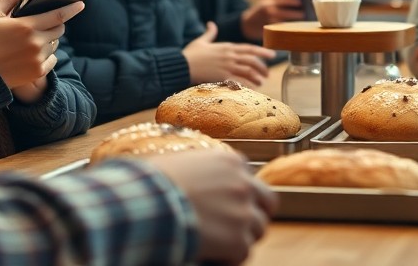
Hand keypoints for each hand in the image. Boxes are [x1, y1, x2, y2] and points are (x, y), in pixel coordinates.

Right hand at [0, 0, 84, 92]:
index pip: (58, 15)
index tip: (81, 4)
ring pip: (55, 45)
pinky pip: (52, 61)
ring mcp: (38, 58)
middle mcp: (36, 42)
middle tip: (44, 24)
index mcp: (27, 26)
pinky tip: (35, 54)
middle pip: (59, 30)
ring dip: (49, 40)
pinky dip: (47, 56)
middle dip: (55, 25)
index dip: (72, 8)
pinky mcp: (37, 72)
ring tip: (33, 40)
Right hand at [142, 149, 276, 264]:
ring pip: (258, 229)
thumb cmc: (154, 182)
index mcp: (232, 162)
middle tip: (241, 224)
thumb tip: (197, 180)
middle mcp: (244, 185)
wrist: (150, 203)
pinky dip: (229, 257)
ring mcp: (244, 213)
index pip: (248, 177)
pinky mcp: (238, 241)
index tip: (226, 202)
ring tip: (220, 242)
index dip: (238, 192)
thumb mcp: (183, 162)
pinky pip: (243, 252)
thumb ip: (202, 169)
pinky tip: (212, 254)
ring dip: (242, 236)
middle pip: (267, 202)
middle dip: (256, 212)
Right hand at [183, 22, 274, 87]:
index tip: (272, 55)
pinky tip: (253, 89)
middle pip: (252, 61)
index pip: (249, 49)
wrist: (182, 65)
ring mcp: (227, 66)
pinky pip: (240, 81)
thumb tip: (211, 23)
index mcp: (227, 46)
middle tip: (267, 74)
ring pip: (248, 71)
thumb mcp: (201, 40)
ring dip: (257, 77)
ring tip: (261, 82)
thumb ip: (209, 33)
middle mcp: (229, 56)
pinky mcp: (222, 76)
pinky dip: (248, 85)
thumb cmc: (190, 54)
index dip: (262, 52)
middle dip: (262, 67)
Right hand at [240, 0, 304, 40]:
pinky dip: (287, 29)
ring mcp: (269, 21)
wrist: (247, 24)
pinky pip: (280, 30)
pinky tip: (294, 30)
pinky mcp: (269, 31)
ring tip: (302, 23)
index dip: (292, 1)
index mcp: (270, 2)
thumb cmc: (259, 10)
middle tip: (304, 14)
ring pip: (283, 22)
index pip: (283, 1)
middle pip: (285, 13)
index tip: (300, 2)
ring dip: (293, 23)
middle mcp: (269, 11)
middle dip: (295, 14)